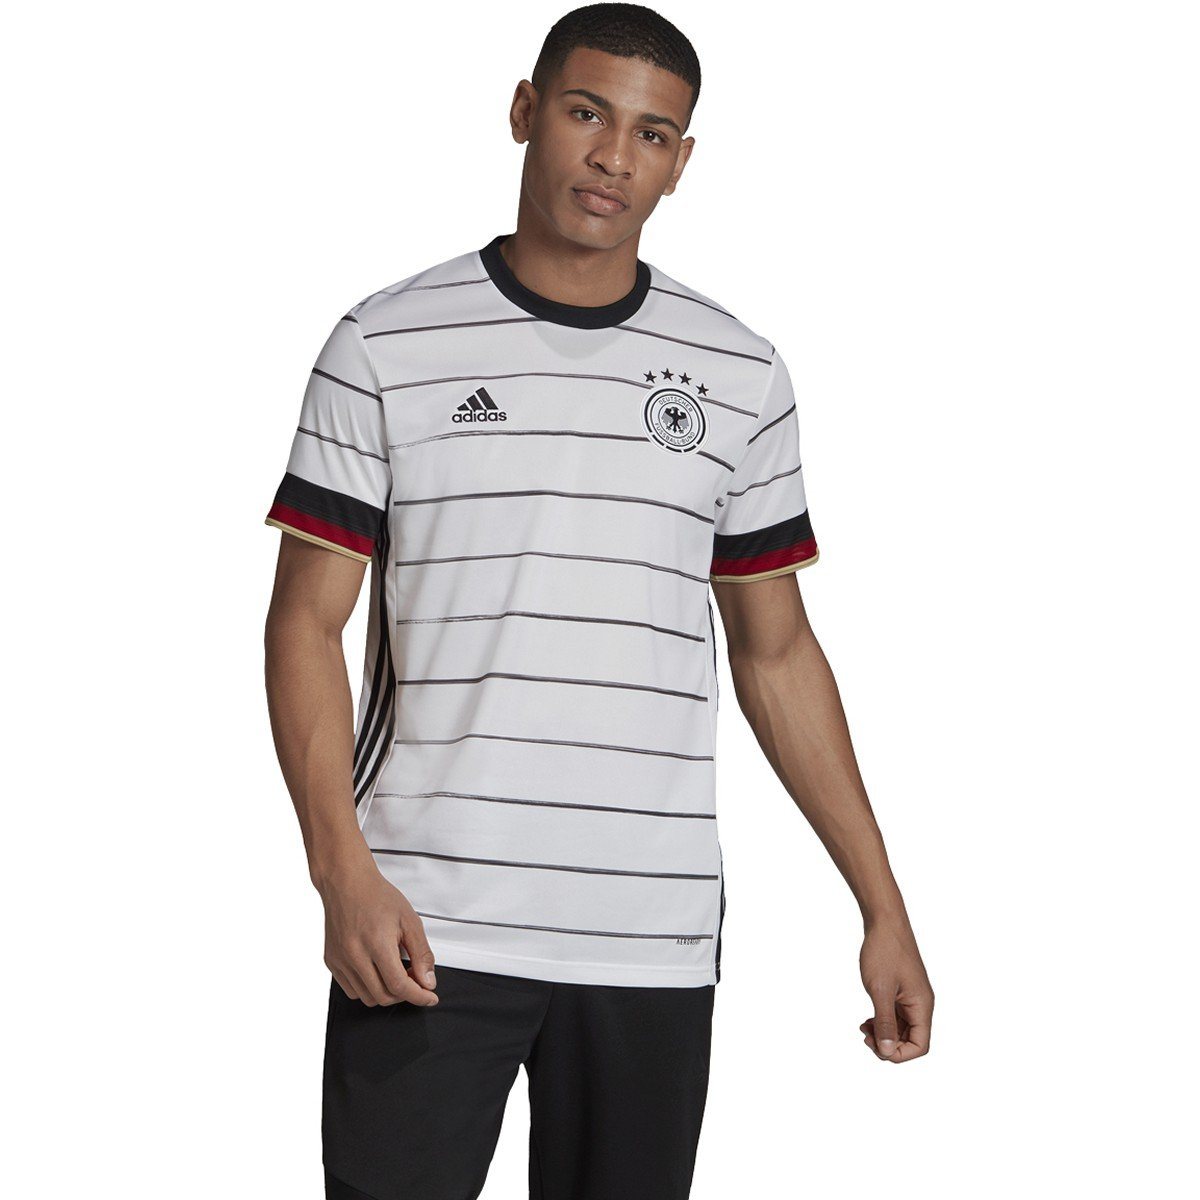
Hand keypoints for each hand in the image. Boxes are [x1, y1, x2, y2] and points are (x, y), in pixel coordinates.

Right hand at [318, 861, 439, 1006]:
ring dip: (386, 992)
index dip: (418, 996)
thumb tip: (428, 981)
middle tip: (414, 978)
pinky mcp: (331, 962)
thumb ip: (421, 953)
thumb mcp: (409, 920)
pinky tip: (377, 971)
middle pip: (383, 996)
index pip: (399, 985)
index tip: (429, 997)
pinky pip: (351, 990)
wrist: (346, 883)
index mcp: (376, 943)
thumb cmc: (377, 896)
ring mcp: (340, 960)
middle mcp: (354, 955)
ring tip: (396, 971)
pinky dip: (368, 988)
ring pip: (366, 997)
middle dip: (404, 994)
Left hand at [858, 916, 932, 1061]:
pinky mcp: (902, 990)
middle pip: (911, 1040)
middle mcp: (921, 1004)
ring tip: (863, 1028)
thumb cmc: (884, 951)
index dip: (898, 1054)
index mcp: (922, 1006)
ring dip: (884, 1034)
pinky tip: (867, 1019)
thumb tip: (886, 1052)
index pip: (919, 1046)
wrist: (884, 921)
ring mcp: (912, 997)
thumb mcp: (880, 990)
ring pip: (902, 1029)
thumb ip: (885, 1022)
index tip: (875, 1044)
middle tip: (864, 1035)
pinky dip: (883, 1021)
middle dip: (888, 1045)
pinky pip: (897, 1015)